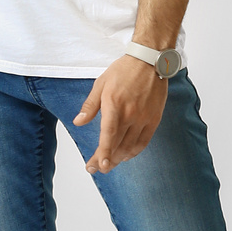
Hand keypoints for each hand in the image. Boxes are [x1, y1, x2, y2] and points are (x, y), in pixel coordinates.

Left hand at [75, 55, 166, 174]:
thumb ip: (90, 106)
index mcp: (114, 104)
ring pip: (130, 146)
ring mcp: (143, 118)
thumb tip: (78, 122)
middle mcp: (130, 114)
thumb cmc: (123, 71)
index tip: (99, 165)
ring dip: (119, 158)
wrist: (149, 62)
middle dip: (106, 160)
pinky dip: (134, 151)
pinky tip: (125, 156)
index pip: (109, 134)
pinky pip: (143, 141)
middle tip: (95, 168)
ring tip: (108, 164)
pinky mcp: (154, 119)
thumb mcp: (100, 84)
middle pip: (117, 144)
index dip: (104, 152)